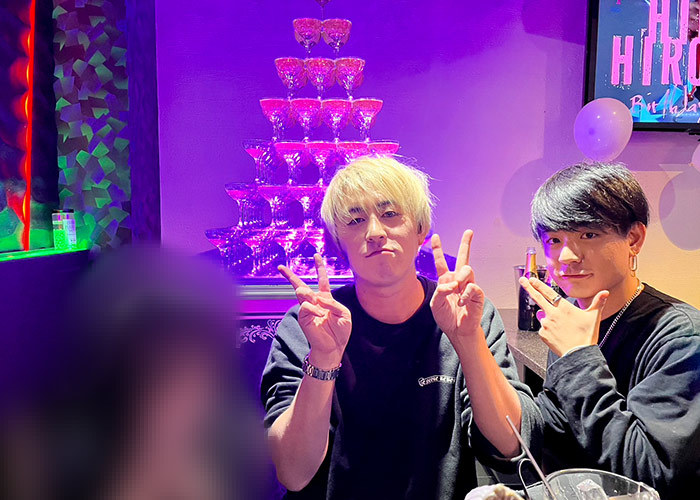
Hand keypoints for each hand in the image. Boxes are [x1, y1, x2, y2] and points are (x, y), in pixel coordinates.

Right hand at [279, 254, 350, 367]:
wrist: (334, 347)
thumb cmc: (340, 331)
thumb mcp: (344, 314)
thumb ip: (333, 304)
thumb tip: (318, 300)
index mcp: (326, 298)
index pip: (322, 280)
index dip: (319, 268)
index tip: (316, 255)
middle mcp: (315, 302)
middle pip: (301, 286)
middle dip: (290, 276)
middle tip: (281, 267)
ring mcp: (308, 309)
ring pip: (302, 293)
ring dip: (308, 294)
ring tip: (316, 304)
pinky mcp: (303, 317)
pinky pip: (306, 306)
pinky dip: (314, 309)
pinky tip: (319, 315)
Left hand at [429, 230, 484, 345]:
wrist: (458, 331)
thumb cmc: (447, 317)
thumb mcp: (436, 304)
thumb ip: (440, 291)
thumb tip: (452, 284)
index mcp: (446, 280)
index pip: (441, 262)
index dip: (437, 249)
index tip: (435, 236)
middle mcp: (458, 280)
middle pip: (463, 257)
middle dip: (466, 243)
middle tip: (469, 231)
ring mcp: (469, 285)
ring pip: (467, 269)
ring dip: (460, 278)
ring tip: (457, 290)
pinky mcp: (477, 293)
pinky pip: (472, 286)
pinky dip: (464, 295)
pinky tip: (462, 303)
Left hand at [518, 277, 608, 356]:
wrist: (578, 354)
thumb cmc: (586, 336)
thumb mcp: (593, 317)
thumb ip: (598, 303)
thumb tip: (605, 293)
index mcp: (563, 307)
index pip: (548, 292)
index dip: (538, 285)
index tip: (531, 279)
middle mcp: (552, 314)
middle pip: (537, 298)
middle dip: (528, 288)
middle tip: (523, 280)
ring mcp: (545, 324)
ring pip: (543, 316)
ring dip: (548, 317)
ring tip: (561, 326)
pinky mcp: (542, 334)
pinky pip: (543, 328)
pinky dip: (548, 328)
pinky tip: (558, 333)